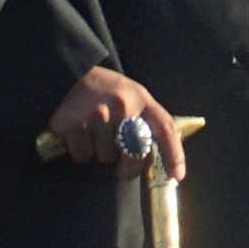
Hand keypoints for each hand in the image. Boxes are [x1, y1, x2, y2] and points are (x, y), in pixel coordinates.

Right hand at [43, 66, 176, 171]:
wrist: (71, 72)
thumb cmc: (107, 90)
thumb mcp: (133, 95)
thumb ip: (147, 118)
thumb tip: (162, 155)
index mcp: (140, 98)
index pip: (164, 128)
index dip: (174, 154)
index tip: (177, 175)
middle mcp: (121, 105)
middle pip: (134, 153)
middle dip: (129, 167)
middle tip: (124, 169)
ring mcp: (95, 114)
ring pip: (105, 156)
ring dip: (100, 153)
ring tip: (95, 136)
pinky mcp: (72, 123)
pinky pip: (82, 154)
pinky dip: (80, 151)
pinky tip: (79, 134)